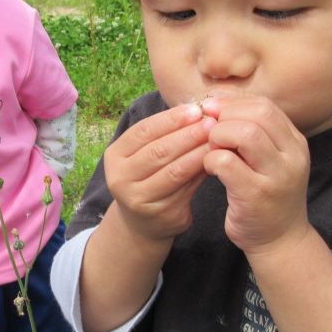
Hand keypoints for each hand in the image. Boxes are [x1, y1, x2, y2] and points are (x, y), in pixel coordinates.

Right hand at [103, 103, 213, 241]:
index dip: (171, 119)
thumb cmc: (147, 177)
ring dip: (198, 152)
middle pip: (158, 151)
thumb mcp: (144, 155)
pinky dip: (202, 172)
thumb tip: (199, 111)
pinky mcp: (161, 214)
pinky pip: (186, 188)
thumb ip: (165, 135)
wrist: (142, 222)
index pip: (143, 131)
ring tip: (217, 139)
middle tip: (211, 122)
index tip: (196, 109)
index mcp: (114, 156)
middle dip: (188, 134)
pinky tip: (216, 161)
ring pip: (174, 171)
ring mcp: (139, 199)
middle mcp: (121, 179)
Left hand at [201, 96, 312, 254]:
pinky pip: (226, 162)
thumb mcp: (268, 159)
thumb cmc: (265, 194)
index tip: (213, 111)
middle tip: (210, 132)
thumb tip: (214, 102)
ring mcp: (277, 176)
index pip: (265, 105)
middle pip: (258, 113)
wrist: (279, 240)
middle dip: (226, 116)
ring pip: (245, 133)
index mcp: (295, 142)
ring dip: (219, 136)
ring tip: (212, 149)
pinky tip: (210, 169)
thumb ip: (251, 131)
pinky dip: (211, 160)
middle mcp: (292, 156)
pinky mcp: (257, 195)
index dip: (234, 103)